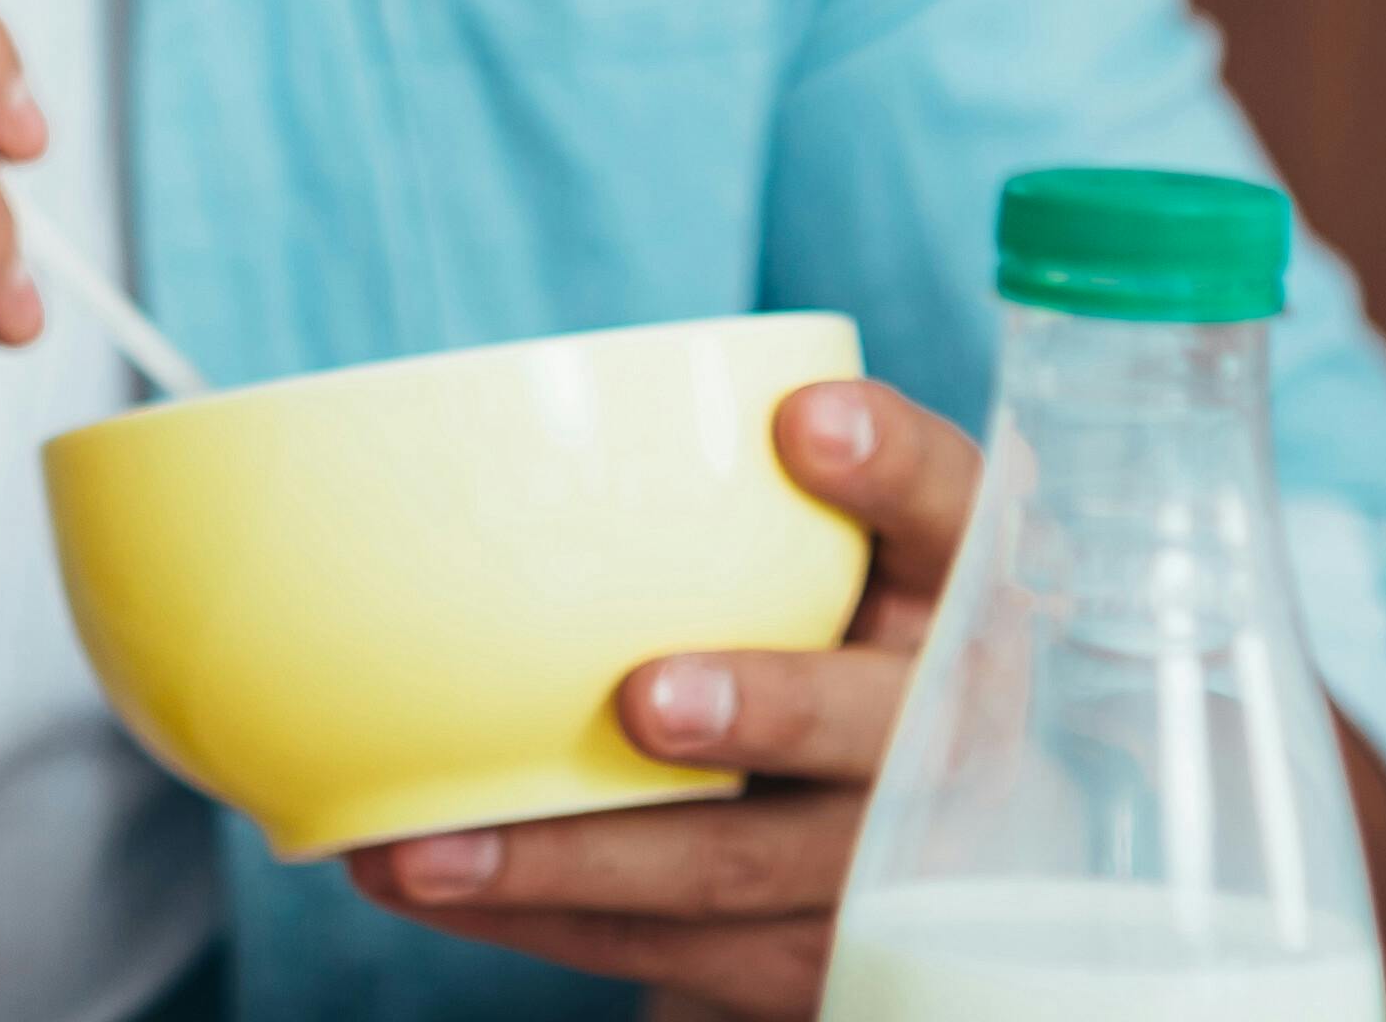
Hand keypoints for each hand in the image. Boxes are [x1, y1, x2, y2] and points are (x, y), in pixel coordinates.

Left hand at [341, 377, 968, 1011]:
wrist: (885, 836)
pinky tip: (430, 882)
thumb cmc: (805, 631)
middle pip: (879, 725)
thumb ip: (721, 491)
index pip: (951, 509)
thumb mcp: (814, 554)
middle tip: (648, 700)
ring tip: (430, 845)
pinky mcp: (822, 965)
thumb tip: (492, 437)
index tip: (804, 420)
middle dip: (771, 711)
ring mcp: (900, 871)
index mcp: (956, 592)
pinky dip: (543, 919)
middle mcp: (954, 730)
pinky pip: (676, 952)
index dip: (894, 465)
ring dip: (580, 859)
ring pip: (743, 866)